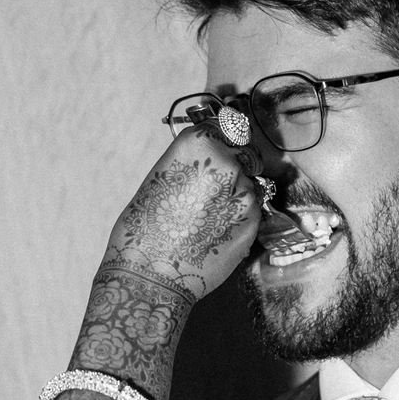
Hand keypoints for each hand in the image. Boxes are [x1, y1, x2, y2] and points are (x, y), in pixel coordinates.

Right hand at [101, 125, 262, 301]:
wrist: (150, 273)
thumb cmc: (145, 228)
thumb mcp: (162, 177)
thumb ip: (194, 162)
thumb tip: (212, 158)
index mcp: (198, 144)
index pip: (228, 127)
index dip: (226, 140)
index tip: (224, 149)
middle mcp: (226, 163)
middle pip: (244, 156)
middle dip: (234, 170)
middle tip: (209, 194)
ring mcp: (244, 193)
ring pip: (249, 186)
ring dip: (235, 198)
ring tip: (205, 220)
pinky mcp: (253, 222)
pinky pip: (251, 212)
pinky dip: (238, 220)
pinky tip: (214, 233)